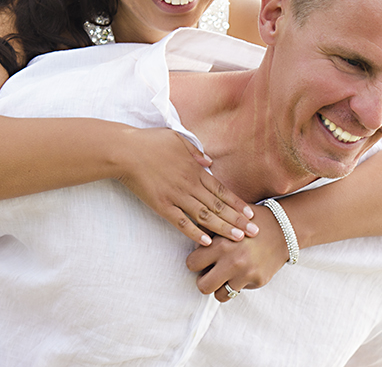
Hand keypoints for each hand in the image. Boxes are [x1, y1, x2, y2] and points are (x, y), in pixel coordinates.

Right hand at [115, 128, 257, 245]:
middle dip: (238, 220)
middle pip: (218, 206)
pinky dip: (194, 233)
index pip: (222, 190)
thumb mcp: (178, 138)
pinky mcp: (161, 206)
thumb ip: (196, 151)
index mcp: (196, 169)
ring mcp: (176, 196)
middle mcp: (190, 184)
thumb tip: (210, 162)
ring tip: (238, 239)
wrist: (126, 151)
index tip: (251, 213)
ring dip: (223, 228)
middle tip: (255, 232)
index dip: (238, 203)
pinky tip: (207, 242)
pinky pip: (181, 222)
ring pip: (205, 216)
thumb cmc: (151, 142)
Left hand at [186, 205, 289, 301]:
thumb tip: (193, 241)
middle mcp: (232, 261)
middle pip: (203, 286)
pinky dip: (238, 284)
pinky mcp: (258, 281)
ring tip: (225, 275)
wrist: (284, 228)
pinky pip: (238, 291)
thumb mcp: (229, 220)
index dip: (196, 262)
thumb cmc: (252, 222)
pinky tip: (242, 272)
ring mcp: (246, 274)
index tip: (203, 259)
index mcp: (221, 244)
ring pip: (219, 295)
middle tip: (211, 272)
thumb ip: (210, 230)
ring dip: (220, 287)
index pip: (192, 263)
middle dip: (204, 280)